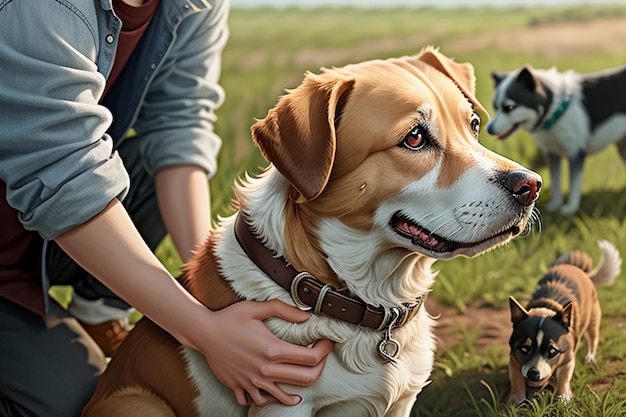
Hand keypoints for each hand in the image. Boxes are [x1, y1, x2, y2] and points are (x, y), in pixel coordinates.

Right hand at [195, 299, 333, 406]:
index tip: (327, 341)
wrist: (203, 333)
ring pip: (285, 396)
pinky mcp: (241, 386)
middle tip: (320, 357)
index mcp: (272, 349)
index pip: (310, 358)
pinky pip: (259, 400)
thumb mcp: (256, 308)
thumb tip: (306, 316)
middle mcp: (265, 369)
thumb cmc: (229, 318)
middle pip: (305, 379)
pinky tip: (274, 389)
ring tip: (303, 378)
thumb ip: (283, 310)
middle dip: (320, 369)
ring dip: (298, 390)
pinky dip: (270, 398)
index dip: (324, 350)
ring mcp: (253, 381)